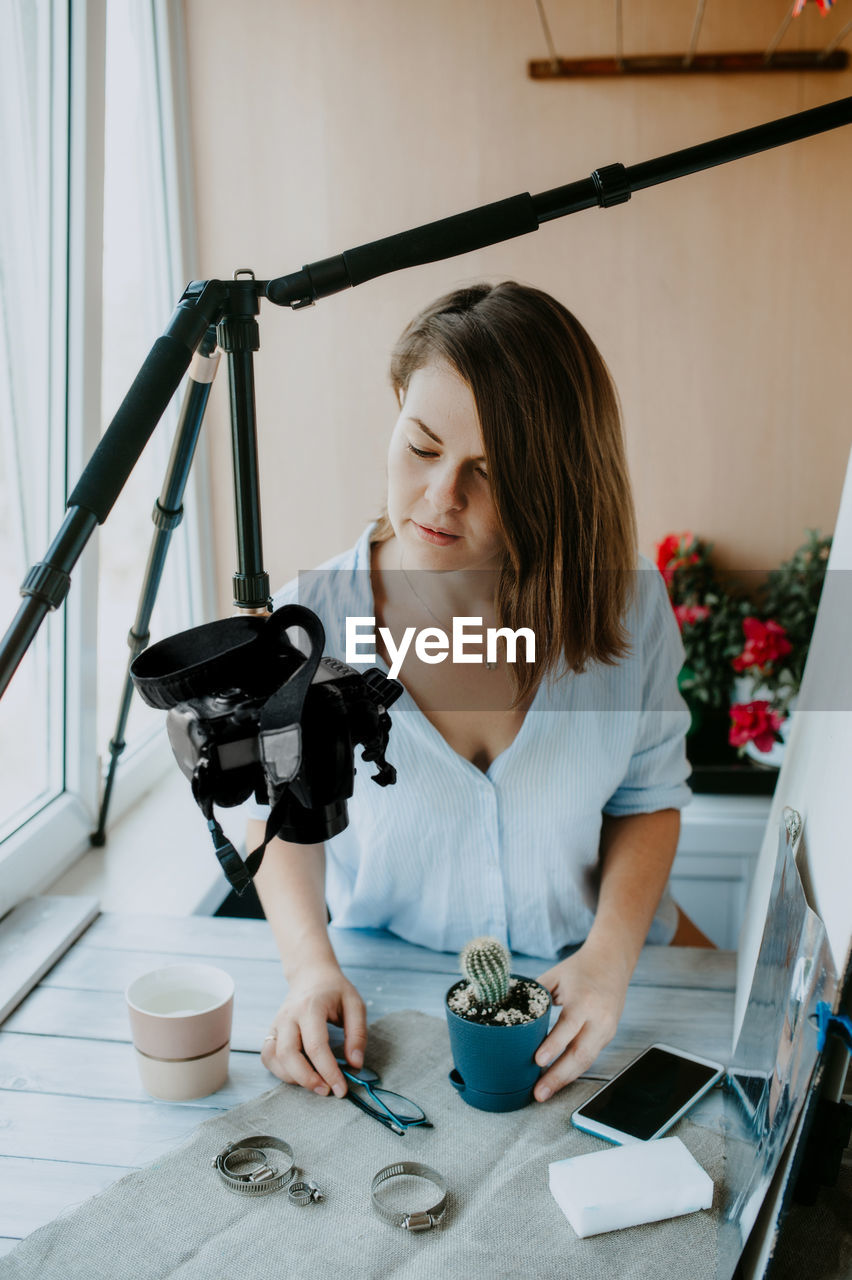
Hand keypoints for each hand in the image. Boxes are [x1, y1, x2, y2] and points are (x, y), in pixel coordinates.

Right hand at [261, 962, 366, 1097]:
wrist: (311, 974)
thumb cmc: (335, 990)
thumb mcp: (355, 1005)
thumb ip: (357, 1034)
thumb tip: (354, 1064)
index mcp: (310, 1007)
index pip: (316, 1046)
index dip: (329, 1071)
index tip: (342, 1089)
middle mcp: (288, 1016)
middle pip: (289, 1054)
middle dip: (307, 1079)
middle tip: (327, 1091)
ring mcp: (276, 1024)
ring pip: (274, 1058)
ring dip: (292, 1078)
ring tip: (315, 1084)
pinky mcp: (271, 1031)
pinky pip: (268, 1056)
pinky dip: (280, 1071)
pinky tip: (299, 1074)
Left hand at [532, 943, 630, 1100]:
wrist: (612, 961)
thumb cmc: (579, 969)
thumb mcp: (555, 976)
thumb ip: (536, 995)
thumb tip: (511, 1013)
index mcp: (584, 1000)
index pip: (568, 1027)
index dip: (553, 1046)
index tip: (537, 1061)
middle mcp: (599, 1017)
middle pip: (580, 1054)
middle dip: (558, 1076)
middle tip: (538, 1093)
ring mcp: (607, 1029)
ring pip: (587, 1061)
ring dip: (565, 1079)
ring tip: (545, 1092)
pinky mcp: (608, 1036)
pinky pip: (590, 1057)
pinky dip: (573, 1070)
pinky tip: (558, 1079)